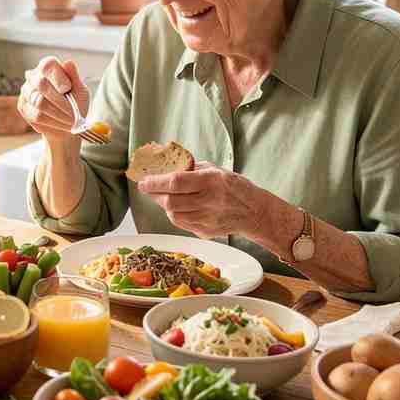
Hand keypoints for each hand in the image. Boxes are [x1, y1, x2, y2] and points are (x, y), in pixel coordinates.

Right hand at [18, 56, 90, 145]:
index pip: (48, 66)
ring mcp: (26, 91)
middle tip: (73, 113)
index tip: (68, 88)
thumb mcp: (80, 91)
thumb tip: (68, 63)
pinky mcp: (23, 106)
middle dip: (60, 101)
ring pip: (39, 102)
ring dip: (59, 114)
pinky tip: (60, 124)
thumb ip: (74, 78)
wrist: (67, 123)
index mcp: (50, 68)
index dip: (57, 77)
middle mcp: (34, 76)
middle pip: (41, 84)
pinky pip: (36, 115)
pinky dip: (52, 122)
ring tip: (71, 121)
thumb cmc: (75, 103)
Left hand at [136, 161, 270, 239]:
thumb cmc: (235, 187)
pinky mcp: (206, 232)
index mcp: (212, 181)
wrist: (256, 212)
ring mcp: (208, 219)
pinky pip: (181, 223)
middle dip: (154, 195)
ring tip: (162, 196)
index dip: (156, 182)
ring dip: (163, 205)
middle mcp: (210, 201)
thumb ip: (193, 169)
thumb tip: (167, 167)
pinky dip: (174, 214)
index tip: (143, 181)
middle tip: (147, 188)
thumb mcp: (217, 170)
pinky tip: (176, 207)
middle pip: (171, 202)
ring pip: (173, 214)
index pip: (176, 182)